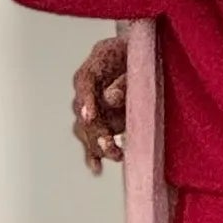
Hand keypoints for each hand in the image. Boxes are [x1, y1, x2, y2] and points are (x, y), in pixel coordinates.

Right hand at [71, 34, 129, 175]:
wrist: (139, 56)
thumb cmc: (139, 54)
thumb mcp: (135, 57)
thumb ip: (124, 77)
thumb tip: (112, 98)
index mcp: (92, 68)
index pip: (84, 83)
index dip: (86, 101)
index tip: (89, 117)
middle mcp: (85, 91)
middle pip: (83, 112)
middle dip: (95, 130)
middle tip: (108, 142)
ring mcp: (90, 108)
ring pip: (86, 130)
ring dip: (98, 144)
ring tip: (116, 154)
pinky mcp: (98, 123)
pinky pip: (91, 141)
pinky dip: (93, 156)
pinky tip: (97, 169)